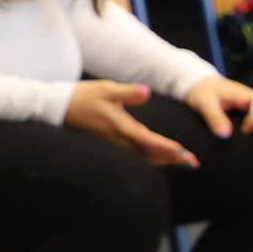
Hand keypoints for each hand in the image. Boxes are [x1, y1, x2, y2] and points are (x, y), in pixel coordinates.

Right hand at [63, 80, 195, 167]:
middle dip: (172, 159)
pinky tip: (162, 160)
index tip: (182, 152)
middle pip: (149, 153)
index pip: (146, 139)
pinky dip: (151, 158)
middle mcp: (117, 138)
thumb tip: (146, 92)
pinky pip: (134, 155)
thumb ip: (128, 92)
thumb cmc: (83, 96)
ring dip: (164, 161)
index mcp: (119, 125)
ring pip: (142, 157)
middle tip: (194, 163)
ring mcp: (113, 143)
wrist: (58, 107)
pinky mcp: (111, 144)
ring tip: (185, 163)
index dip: (164, 146)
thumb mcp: (106, 88)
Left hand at [184, 74, 252, 142]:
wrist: (198, 83)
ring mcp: (247, 101)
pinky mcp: (243, 106)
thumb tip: (226, 134)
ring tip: (252, 135)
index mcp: (242, 94)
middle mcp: (248, 97)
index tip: (247, 129)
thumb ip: (215, 118)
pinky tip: (247, 131)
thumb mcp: (206, 104)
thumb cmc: (202, 91)